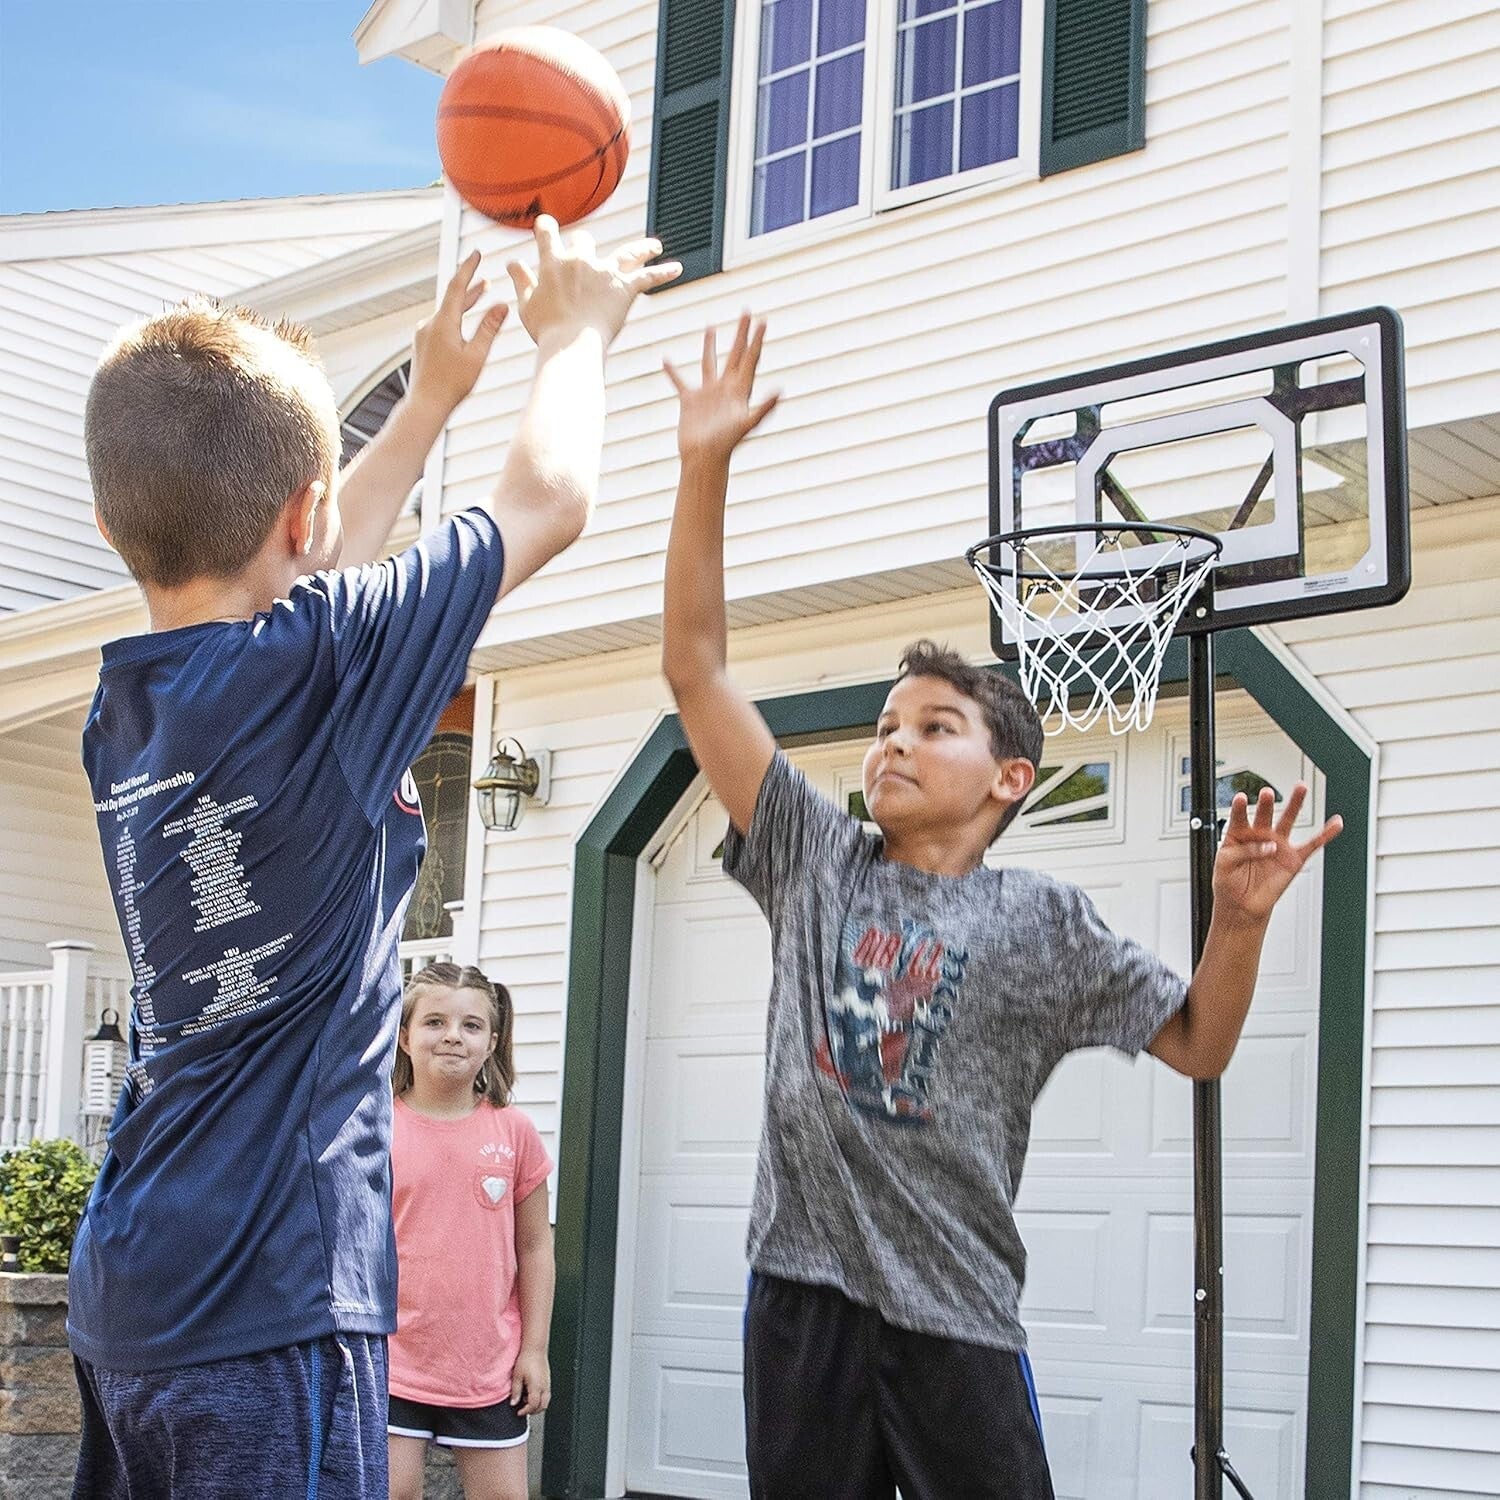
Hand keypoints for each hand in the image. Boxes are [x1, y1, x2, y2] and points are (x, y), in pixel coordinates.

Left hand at [407, 250, 507, 415]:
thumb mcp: (477, 355)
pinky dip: (456, 317)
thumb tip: (502, 305)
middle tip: (485, 276)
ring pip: (448, 311)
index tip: (476, 254)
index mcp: (443, 323)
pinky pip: (441, 323)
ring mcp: (424, 333)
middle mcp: (430, 324)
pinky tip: (464, 323)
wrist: (425, 404)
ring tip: (481, 293)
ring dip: (465, 303)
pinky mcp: (423, 343)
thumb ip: (489, 328)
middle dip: (470, 287)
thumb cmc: (452, 384)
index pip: (457, 287)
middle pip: (453, 298)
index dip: (468, 269)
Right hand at [506, 216, 680, 349]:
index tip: (547, 226)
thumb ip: (520, 281)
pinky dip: (664, 272)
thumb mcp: (526, 305)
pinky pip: (649, 277)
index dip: (546, 227)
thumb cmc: (546, 330)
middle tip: (588, 256)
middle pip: (585, 240)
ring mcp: (605, 272)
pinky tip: (678, 268)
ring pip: (628, 251)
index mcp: (553, 262)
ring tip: (655, 247)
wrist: (571, 345)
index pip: (547, 232)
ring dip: (642, 248)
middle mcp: (580, 260)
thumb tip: (511, 263)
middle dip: (585, 245)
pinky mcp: (624, 287)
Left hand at [510, 1348, 550, 1416]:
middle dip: (533, 1411)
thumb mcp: (517, 1376)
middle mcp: (544, 1386)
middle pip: (542, 1406)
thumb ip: (515, 1392)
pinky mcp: (548, 1380)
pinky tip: (532, 1393)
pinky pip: (547, 1394)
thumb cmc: (526, 1359)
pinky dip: (540, 1398)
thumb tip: (513, 1403)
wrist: (535, 1348)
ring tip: (527, 1400)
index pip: (533, 1406)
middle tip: (523, 1409)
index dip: (525, 1411)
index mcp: (536, 1387)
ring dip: (537, 1405)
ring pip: (546, 1401)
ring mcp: (547, 1383)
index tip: (519, 1412)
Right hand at [664, 313, 779, 461]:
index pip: (750, 359)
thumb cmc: (726, 444)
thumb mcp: (747, 423)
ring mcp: (707, 394)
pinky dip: (672, 372)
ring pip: (709, 363)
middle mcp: (725, 388)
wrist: (704, 459)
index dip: (757, 340)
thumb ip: (764, 408)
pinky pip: (680, 382)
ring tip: (711, 327)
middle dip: (741, 334)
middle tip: (746, 312)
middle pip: (735, 354)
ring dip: (710, 345)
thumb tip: (780, 392)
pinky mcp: (690, 402)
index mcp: (740, 390)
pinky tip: (666, 360)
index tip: (763, 320)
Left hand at [1211, 784, 1340, 925]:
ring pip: (1288, 820)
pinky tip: (1336, 823)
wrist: (1242, 906)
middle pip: (1265, 813)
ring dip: (1295, 804)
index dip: (1240, 807)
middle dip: (1266, 802)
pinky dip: (1326, 834)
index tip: (1241, 797)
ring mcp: (1278, 845)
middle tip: (1267, 792)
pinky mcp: (1293, 859)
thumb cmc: (1229, 882)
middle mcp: (1260, 835)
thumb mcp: (1225, 863)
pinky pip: (1313, 844)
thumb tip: (1269, 846)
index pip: (1239, 816)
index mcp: (1239, 833)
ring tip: (1300, 787)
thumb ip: (1243, 850)